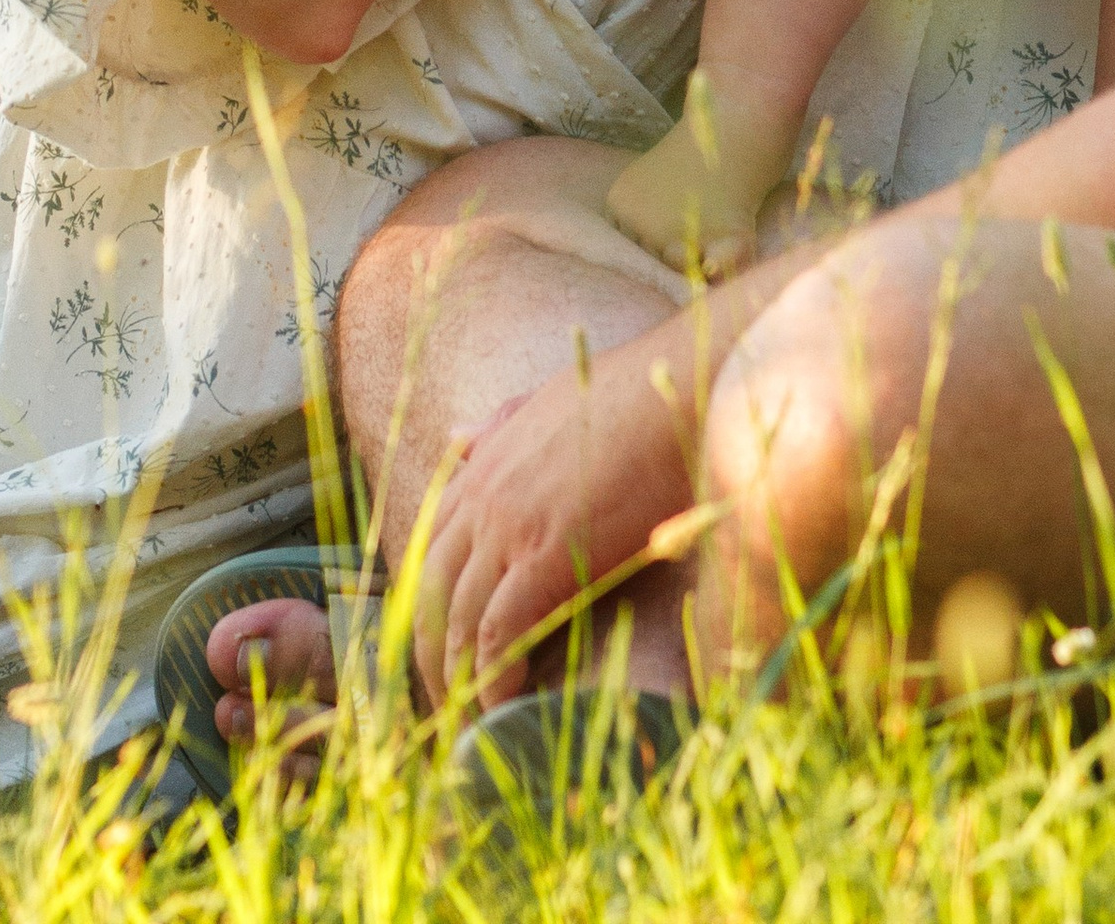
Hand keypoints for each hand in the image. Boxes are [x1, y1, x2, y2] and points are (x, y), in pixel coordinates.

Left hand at [414, 350, 676, 709]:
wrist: (685, 386)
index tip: (442, 653)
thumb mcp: (556, 399)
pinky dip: (493, 676)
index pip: (430, 551)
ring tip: (469, 728)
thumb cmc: (642, 395)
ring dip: (457, 681)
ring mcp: (509, 524)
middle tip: (445, 707)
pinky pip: (497, 632)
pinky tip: (501, 707)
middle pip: (429, 594)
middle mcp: (483, 495)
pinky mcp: (545, 553)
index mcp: (485, 463)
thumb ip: (505, 423)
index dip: (430, 608)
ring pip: (456, 621)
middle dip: (431, 656)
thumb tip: (457, 439)